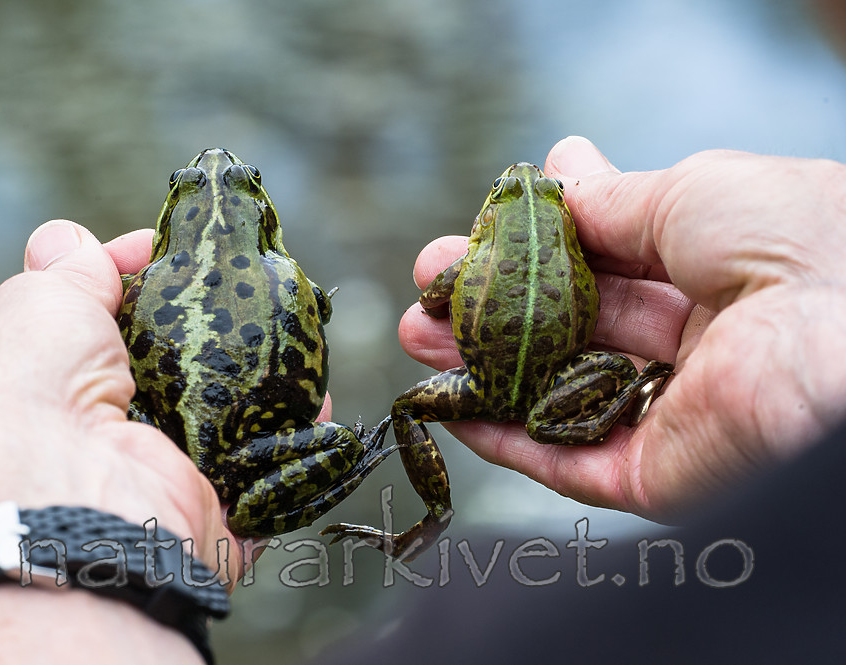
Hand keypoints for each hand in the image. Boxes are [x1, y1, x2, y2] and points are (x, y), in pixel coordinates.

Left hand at [0, 220, 258, 661]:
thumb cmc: (28, 388)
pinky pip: (252, 472)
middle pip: (143, 376)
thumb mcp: (35, 302)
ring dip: (246, 385)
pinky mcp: (192, 519)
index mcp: (5, 400)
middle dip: (189, 334)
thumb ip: (64, 271)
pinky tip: (312, 396)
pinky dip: (285, 438)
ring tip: (284, 336)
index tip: (157, 251)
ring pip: (203, 426)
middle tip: (233, 292)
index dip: (112, 283)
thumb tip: (67, 239)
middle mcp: (64, 452)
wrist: (66, 498)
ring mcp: (132, 489)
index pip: (66, 330)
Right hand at [399, 136, 845, 519]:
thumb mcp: (691, 193)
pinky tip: (449, 404)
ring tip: (415, 334)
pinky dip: (502, 436)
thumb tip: (561, 165)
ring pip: (555, 395)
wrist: (845, 339)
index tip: (473, 235)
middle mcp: (696, 347)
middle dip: (492, 308)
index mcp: (719, 275)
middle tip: (427, 287)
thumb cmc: (794, 242)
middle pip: (570, 332)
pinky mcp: (657, 478)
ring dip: (480, 368)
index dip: (533, 253)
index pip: (605, 267)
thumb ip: (612, 201)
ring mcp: (674, 416)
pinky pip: (566, 460)